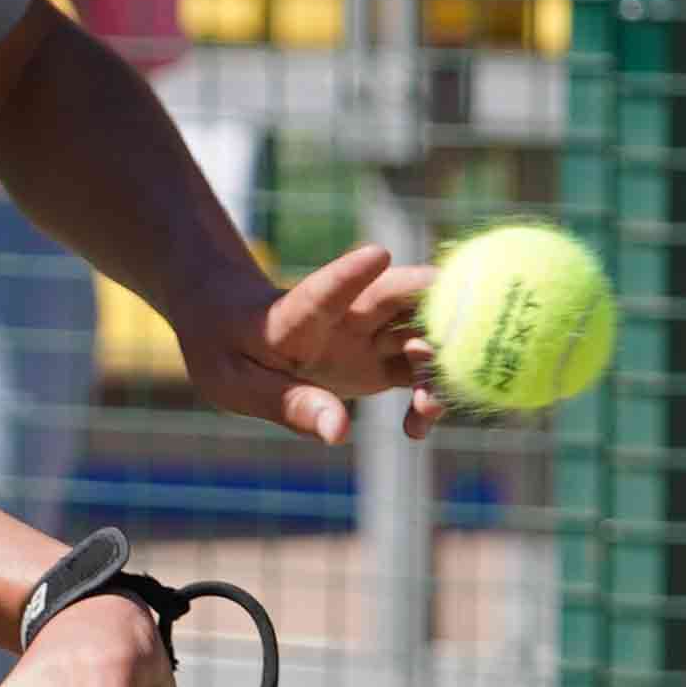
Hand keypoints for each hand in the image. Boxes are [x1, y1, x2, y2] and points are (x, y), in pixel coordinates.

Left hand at [185, 242, 441, 445]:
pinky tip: (413, 430)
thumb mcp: (239, 385)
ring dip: (440, 365)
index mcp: (297, 314)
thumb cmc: (225, 349)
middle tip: (460, 346)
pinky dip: (428, 397)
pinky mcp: (381, 359)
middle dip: (442, 311)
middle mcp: (345, 312)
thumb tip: (338, 432)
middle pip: (403, 295)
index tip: (376, 254)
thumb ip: (290, 405)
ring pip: (423, 334)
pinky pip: (420, 373)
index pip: (324, 291)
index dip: (349, 274)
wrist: (231, 328)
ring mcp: (369, 333)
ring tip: (426, 410)